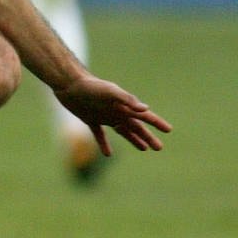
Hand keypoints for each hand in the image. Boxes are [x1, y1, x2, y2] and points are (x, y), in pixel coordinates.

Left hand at [54, 74, 172, 155]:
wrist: (69, 83)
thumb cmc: (91, 86)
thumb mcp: (110, 92)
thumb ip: (127, 99)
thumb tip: (146, 109)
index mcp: (124, 105)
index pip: (144, 116)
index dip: (157, 123)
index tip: (168, 130)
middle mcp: (117, 111)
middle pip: (136, 127)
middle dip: (148, 137)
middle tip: (159, 148)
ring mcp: (105, 116)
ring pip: (123, 131)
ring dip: (134, 140)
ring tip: (144, 149)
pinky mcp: (91, 119)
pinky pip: (100, 135)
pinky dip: (104, 144)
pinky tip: (108, 154)